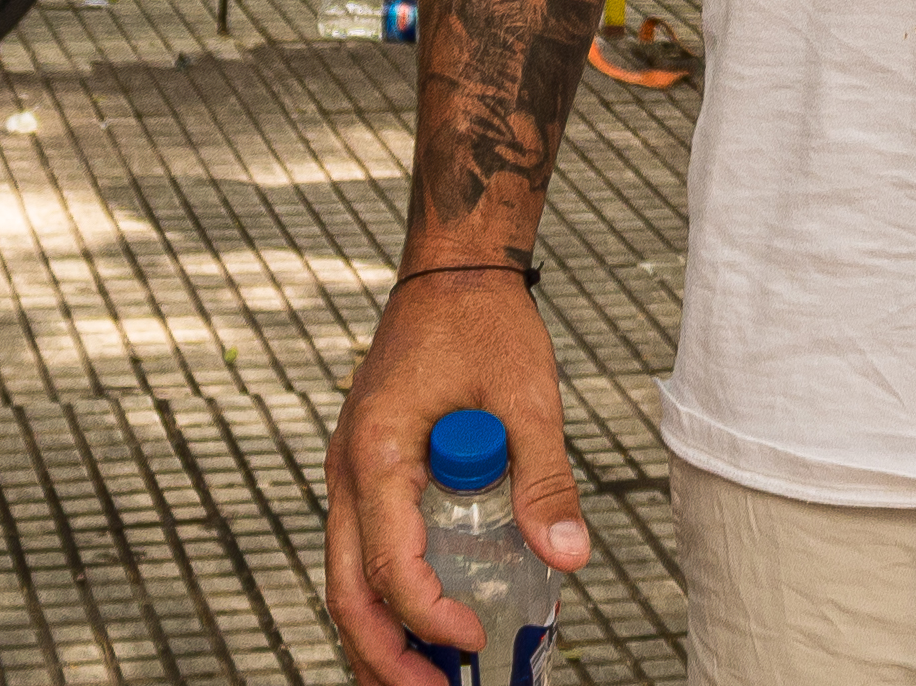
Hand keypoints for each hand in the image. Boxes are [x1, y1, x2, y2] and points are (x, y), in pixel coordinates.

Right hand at [326, 272, 587, 685]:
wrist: (453, 271)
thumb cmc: (486, 323)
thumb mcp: (527, 396)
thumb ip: (545, 479)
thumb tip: (570, 559)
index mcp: (377, 453)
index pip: (388, 564)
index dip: (427, 616)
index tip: (476, 637)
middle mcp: (348, 471)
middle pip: (347, 591)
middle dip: (386, 656)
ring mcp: (351, 473)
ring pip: (346, 578)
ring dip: (380, 636)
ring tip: (428, 679)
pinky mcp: (369, 473)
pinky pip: (362, 549)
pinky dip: (387, 596)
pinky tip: (429, 622)